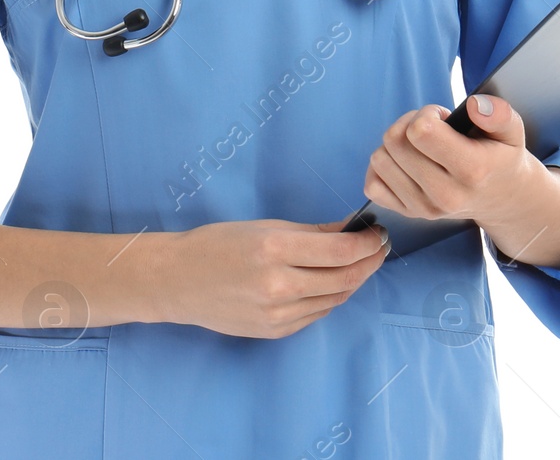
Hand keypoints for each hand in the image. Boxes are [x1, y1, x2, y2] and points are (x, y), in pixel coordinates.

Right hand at [161, 216, 389, 339]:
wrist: (179, 281)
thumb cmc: (219, 244)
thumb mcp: (266, 227)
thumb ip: (313, 232)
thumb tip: (352, 229)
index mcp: (274, 250)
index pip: (341, 250)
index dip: (368, 243)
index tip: (379, 233)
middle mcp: (278, 285)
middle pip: (344, 278)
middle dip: (370, 261)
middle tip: (380, 247)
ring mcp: (277, 314)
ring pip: (335, 299)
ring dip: (355, 279)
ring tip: (363, 262)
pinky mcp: (275, 332)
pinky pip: (317, 313)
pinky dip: (332, 296)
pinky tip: (335, 281)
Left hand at [364, 95, 559, 265]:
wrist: (503, 199)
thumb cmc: (501, 157)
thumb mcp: (511, 132)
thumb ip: (498, 114)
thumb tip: (474, 105)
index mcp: (471, 171)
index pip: (421, 131)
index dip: (427, 114)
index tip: (442, 118)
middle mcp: (445, 195)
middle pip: (395, 141)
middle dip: (409, 123)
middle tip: (432, 129)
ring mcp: (424, 208)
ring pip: (380, 159)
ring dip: (396, 143)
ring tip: (422, 146)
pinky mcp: (409, 214)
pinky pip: (372, 184)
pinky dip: (384, 166)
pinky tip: (405, 162)